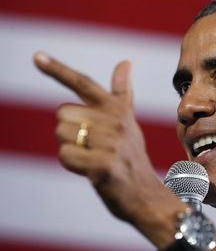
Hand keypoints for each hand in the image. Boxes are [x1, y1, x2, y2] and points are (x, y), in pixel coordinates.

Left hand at [33, 51, 185, 246]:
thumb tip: (125, 62)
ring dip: (71, 149)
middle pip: (63, 114)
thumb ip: (122, 92)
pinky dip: (72, 164)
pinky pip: (66, 155)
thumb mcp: (129, 122)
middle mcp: (116, 121)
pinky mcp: (104, 164)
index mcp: (117, 109)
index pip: (85, 83)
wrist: (145, 193)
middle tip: (93, 146)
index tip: (37, 57)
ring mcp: (112, 143)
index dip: (58, 69)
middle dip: (70, 132)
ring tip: (94, 157)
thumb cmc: (131, 156)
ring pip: (62, 135)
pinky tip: (91, 169)